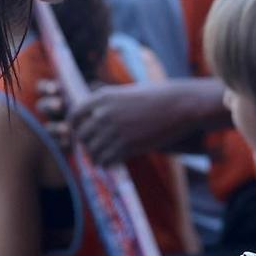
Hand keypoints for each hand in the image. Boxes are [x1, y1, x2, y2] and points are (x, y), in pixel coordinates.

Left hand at [40, 80, 182, 165]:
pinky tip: (115, 161)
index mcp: (102, 97)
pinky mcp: (127, 145)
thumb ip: (109, 102)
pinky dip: (108, 163)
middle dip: (87, 144)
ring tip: (106, 156)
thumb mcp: (128, 92)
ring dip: (97, 156)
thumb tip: (93, 114)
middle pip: (82, 136)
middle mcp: (104, 113)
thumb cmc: (158, 97)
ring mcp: (115, 130)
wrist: (180, 105)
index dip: (76, 127)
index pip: (74, 116)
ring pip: (93, 151)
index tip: (84, 133)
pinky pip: (106, 160)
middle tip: (97, 147)